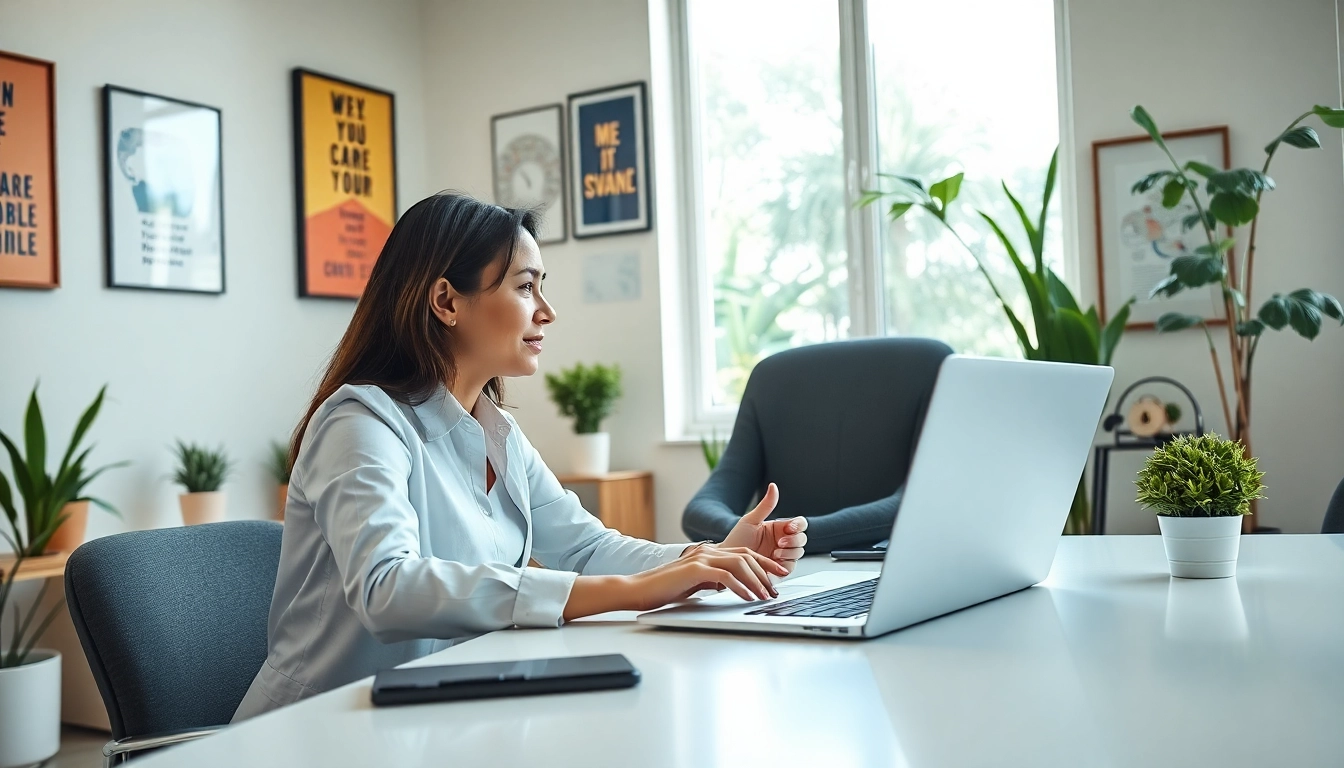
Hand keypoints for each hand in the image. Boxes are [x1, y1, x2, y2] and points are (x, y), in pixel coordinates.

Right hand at [624, 546, 787, 610]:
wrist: (638, 589)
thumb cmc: (664, 589)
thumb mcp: (694, 584)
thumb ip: (712, 581)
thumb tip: (730, 587)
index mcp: (708, 554)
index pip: (744, 554)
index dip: (764, 564)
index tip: (779, 576)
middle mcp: (707, 552)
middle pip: (746, 556)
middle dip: (766, 572)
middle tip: (776, 590)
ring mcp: (701, 558)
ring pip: (739, 564)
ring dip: (756, 581)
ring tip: (765, 596)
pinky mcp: (694, 569)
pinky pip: (725, 576)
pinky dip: (740, 587)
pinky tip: (747, 597)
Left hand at [719, 483, 807, 573]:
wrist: (728, 561)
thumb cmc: (737, 540)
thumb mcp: (751, 521)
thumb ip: (766, 505)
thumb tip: (773, 486)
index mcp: (779, 528)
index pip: (799, 524)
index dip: (798, 525)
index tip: (789, 527)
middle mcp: (783, 541)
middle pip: (802, 539)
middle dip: (794, 540)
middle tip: (779, 543)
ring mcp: (782, 555)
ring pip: (799, 552)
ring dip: (790, 553)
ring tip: (775, 553)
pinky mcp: (779, 569)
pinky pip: (791, 567)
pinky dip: (786, 564)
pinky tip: (775, 562)